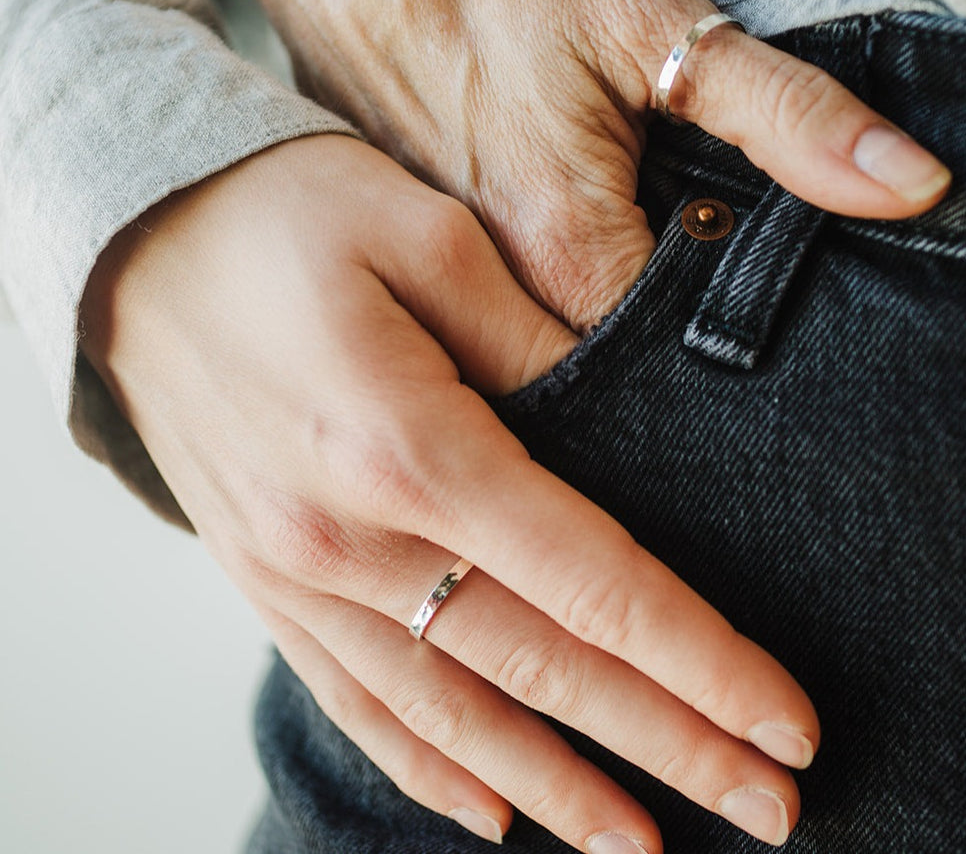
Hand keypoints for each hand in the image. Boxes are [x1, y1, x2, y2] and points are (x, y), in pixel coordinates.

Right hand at [81, 135, 817, 849]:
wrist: (141, 236)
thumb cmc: (289, 213)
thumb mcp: (432, 237)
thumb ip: (537, 345)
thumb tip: (621, 434)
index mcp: (405, 444)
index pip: (590, 585)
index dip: (700, 662)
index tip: (786, 723)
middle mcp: (348, 538)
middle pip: (539, 670)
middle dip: (667, 745)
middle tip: (771, 810)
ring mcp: (297, 573)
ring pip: (451, 712)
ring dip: (558, 786)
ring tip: (647, 849)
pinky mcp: (266, 577)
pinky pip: (359, 697)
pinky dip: (429, 765)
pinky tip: (491, 815)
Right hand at [241, 0, 951, 331]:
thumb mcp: (653, 23)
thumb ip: (785, 116)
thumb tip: (905, 186)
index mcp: (561, 249)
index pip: (665, 370)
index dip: (714, 355)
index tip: (739, 316)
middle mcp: (487, 291)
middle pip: (596, 375)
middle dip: (648, 355)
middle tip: (674, 281)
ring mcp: (436, 282)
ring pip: (533, 353)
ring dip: (586, 330)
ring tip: (604, 259)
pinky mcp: (414, 260)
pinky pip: (485, 319)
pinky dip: (527, 302)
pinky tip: (540, 251)